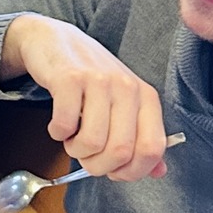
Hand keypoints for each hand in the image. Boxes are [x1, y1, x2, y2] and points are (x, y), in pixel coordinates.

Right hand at [0, 13, 168, 181]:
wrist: (55, 41)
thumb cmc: (90, 77)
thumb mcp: (123, 104)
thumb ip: (141, 138)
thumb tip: (157, 171)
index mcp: (146, 98)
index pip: (152, 149)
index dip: (131, 171)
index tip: (114, 171)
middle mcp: (127, 88)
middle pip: (119, 151)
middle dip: (97, 166)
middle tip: (85, 156)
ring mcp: (98, 81)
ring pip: (91, 142)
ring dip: (75, 150)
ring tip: (71, 138)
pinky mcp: (69, 78)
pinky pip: (64, 125)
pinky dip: (57, 134)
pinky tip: (58, 125)